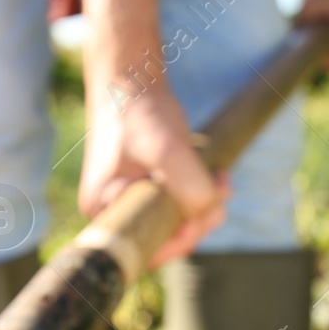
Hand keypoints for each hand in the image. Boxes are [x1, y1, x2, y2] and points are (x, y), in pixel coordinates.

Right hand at [80, 86, 226, 265]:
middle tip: (221, 193)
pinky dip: (202, 194)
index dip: (178, 242)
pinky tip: (217, 176)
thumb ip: (190, 186)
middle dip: (200, 219)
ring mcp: (134, 199)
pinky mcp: (150, 187)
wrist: (131, 79)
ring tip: (222, 180)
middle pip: (165, 237)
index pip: (144, 250)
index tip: (200, 219)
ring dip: (207, 205)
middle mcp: (116, 211)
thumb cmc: (137, 112)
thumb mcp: (167, 149)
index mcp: (106, 210)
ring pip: (177, 221)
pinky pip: (180, 204)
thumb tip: (210, 211)